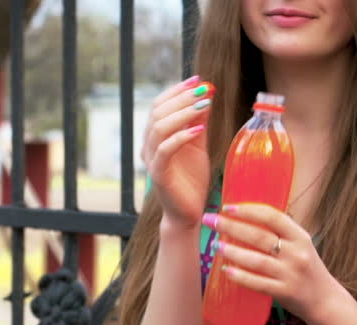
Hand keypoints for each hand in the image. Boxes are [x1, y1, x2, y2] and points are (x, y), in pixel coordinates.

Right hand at [141, 76, 213, 229]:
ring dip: (183, 113)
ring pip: (159, 128)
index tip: (198, 80)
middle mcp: (149, 146)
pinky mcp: (159, 174)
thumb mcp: (199, 146)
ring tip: (204, 105)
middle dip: (181, 98)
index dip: (177, 91)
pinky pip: (165, 150)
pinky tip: (199, 130)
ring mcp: (151, 160)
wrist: (189, 212)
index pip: (160, 105)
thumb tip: (206, 96)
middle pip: (158, 112)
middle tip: (203, 90)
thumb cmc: (192, 180)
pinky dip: (181, 137)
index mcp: (156, 137)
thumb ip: (199, 123)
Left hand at [202, 203, 347, 324]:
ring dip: (232, 251)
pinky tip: (226, 270)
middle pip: (259, 236)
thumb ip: (280, 233)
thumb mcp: (301, 246)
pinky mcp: (285, 292)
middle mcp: (297, 253)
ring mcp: (291, 274)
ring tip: (215, 245)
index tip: (226, 207)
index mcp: (300, 236)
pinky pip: (258, 283)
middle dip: (231, 226)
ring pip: (256, 260)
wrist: (324, 300)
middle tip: (210, 221)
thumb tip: (245, 218)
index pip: (272, 217)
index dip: (248, 210)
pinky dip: (240, 276)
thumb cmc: (306, 269)